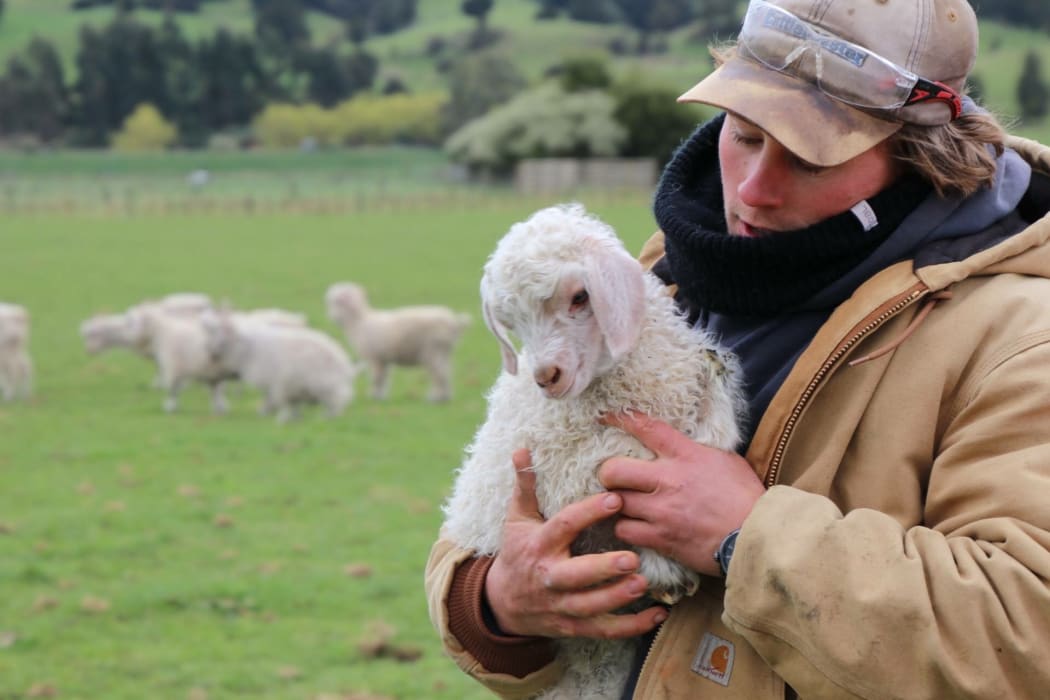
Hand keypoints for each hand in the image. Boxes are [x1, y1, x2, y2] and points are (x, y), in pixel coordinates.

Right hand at [484, 448, 668, 638]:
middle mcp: (549, 577)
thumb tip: (522, 449)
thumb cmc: (517, 551)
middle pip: (576, 575)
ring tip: (642, 584)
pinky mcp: (572, 626)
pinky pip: (603, 629)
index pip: (564, 526)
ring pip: (590, 606)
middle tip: (632, 558)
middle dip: (603, 569)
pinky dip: (631, 626)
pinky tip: (657, 614)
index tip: (615, 499)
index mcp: (539, 545)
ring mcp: (560, 605)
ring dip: (616, 598)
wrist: (502, 602)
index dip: (588, 513)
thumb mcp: (516, 518)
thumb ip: (525, 485)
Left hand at [599, 411, 764, 576]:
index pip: (646, 428)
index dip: (621, 419)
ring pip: (614, 502)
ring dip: (616, 503)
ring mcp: (662, 511)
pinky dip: (626, 529)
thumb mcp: (726, 460)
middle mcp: (669, 480)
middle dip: (608, 473)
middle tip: (615, 478)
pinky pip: (624, 531)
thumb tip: (680, 443)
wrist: (757, 536)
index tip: (605, 417)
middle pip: (613, 470)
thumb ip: (697, 450)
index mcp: (686, 455)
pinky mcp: (661, 538)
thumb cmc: (746, 497)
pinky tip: (635, 527)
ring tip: (625, 504)